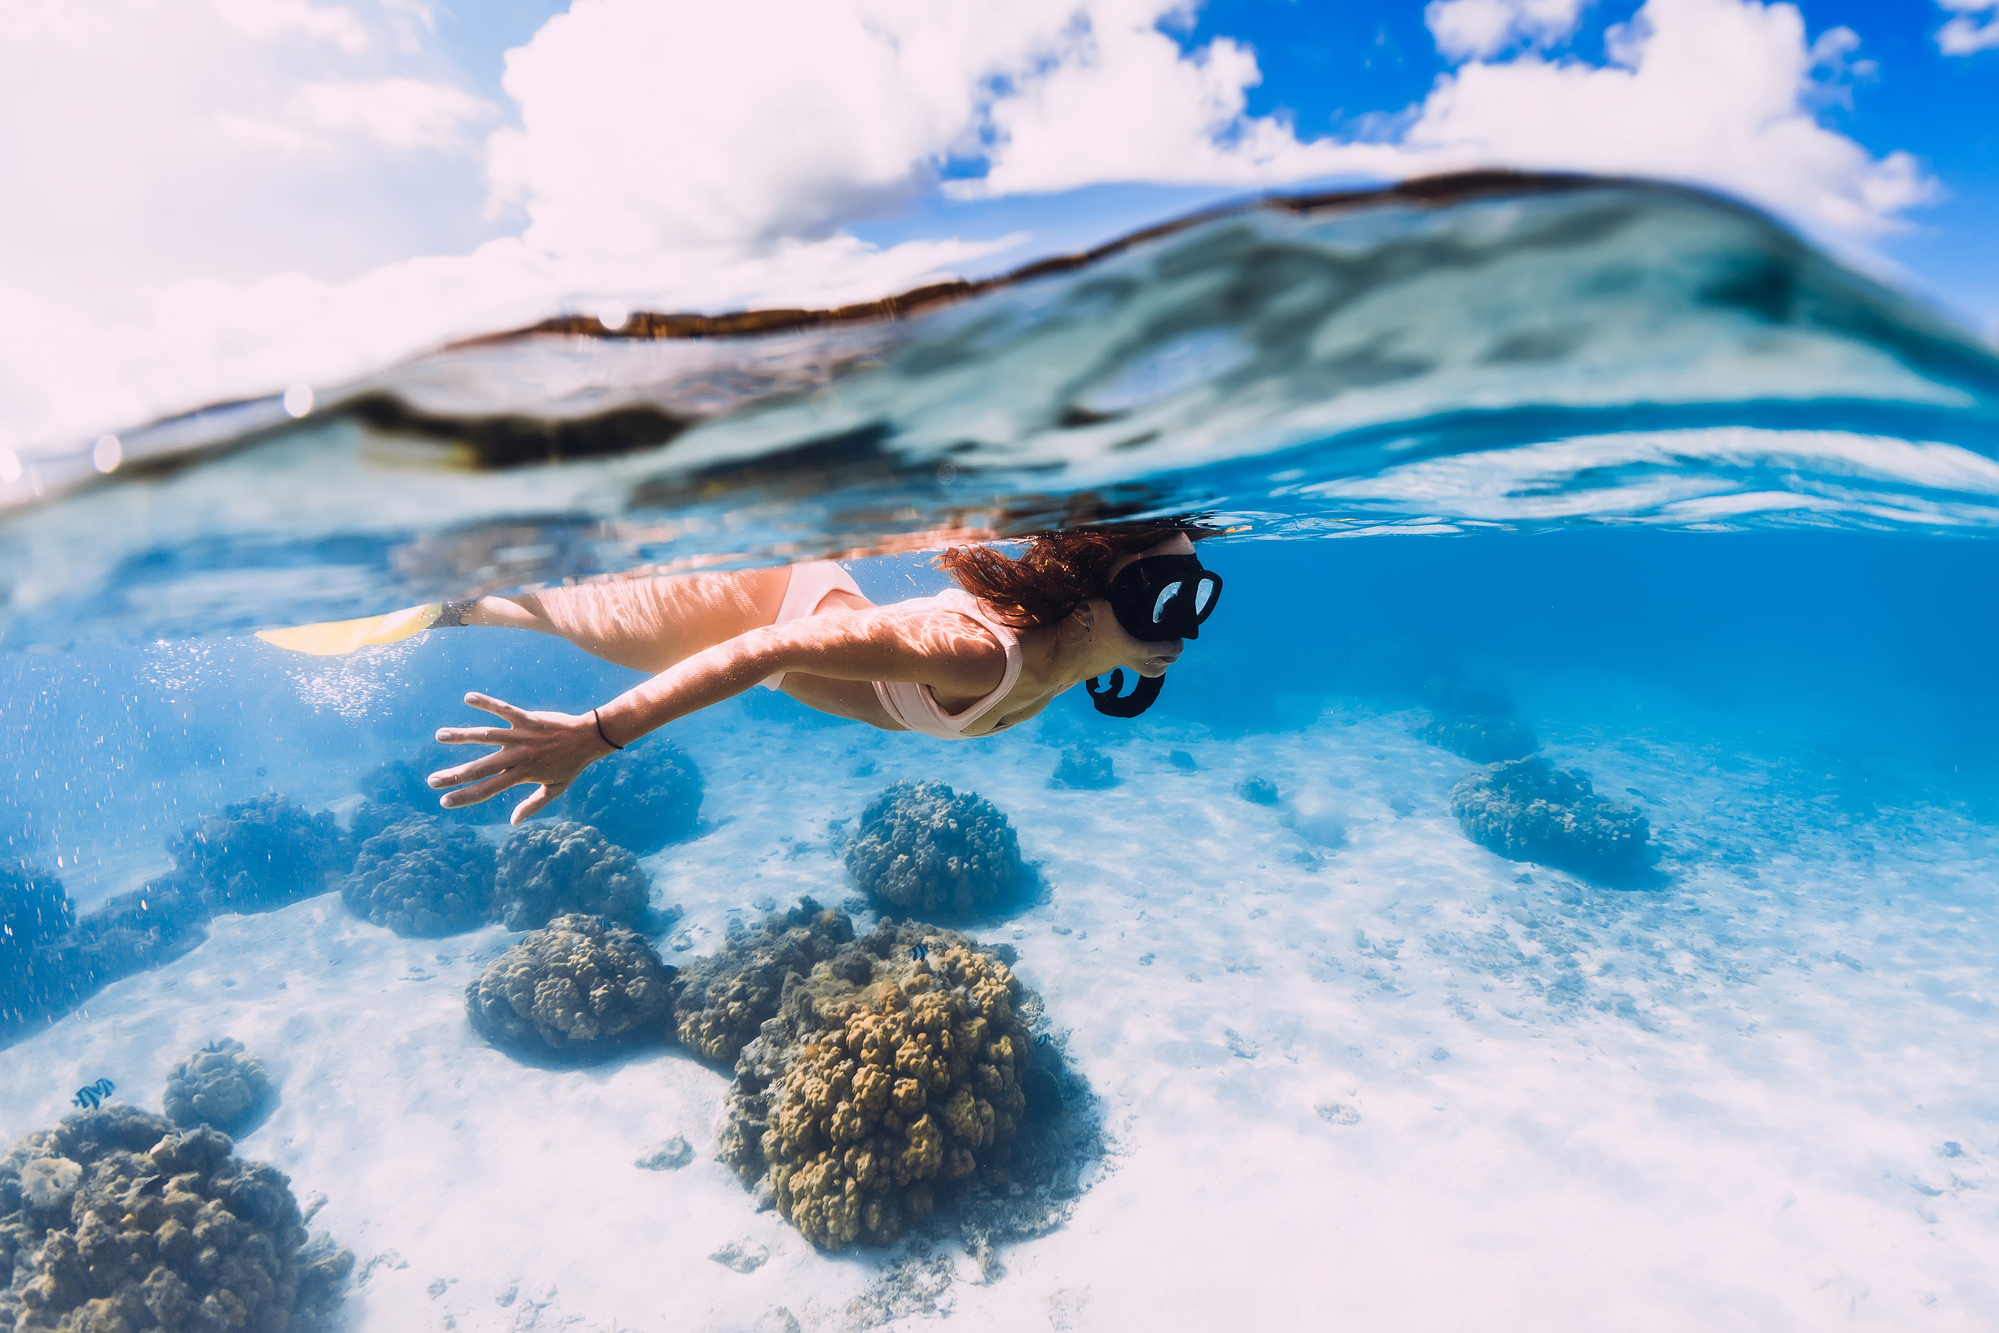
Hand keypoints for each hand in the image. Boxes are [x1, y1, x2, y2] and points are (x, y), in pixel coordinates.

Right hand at [428, 692, 614, 824]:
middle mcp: (518, 757)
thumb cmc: (571, 764)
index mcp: (522, 775)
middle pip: (481, 768)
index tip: (444, 801)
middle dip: (455, 775)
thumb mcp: (555, 789)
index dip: (465, 796)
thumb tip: (513, 822)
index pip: (488, 789)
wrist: (590, 739)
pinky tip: (468, 698)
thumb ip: (533, 805)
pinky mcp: (527, 719)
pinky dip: (487, 703)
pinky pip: (504, 710)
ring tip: (440, 735)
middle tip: (431, 780)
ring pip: (487, 736)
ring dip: (462, 736)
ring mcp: (522, 737)